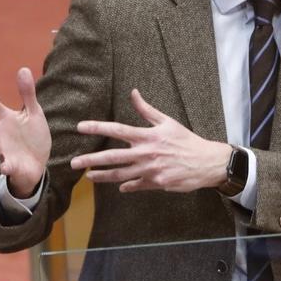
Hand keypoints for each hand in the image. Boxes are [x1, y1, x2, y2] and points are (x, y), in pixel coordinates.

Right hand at [0, 67, 50, 196]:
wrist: (38, 161)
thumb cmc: (32, 135)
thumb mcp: (33, 112)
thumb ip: (27, 93)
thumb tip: (23, 68)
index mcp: (6, 118)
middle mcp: (0, 133)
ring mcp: (3, 150)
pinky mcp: (10, 164)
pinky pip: (5, 166)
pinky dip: (4, 167)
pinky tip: (5, 166)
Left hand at [71, 89, 230, 192]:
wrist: (206, 162)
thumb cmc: (186, 140)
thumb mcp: (167, 122)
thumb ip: (146, 110)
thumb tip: (133, 93)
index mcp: (147, 136)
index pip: (117, 130)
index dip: (97, 128)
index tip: (80, 127)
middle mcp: (146, 154)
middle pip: (113, 157)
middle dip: (91, 160)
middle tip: (74, 163)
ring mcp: (150, 171)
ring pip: (120, 175)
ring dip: (102, 176)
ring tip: (89, 176)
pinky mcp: (156, 183)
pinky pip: (136, 185)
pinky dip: (127, 186)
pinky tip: (118, 187)